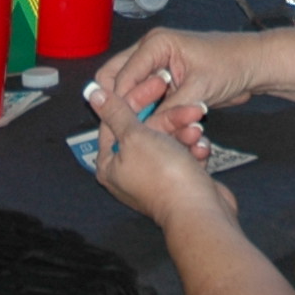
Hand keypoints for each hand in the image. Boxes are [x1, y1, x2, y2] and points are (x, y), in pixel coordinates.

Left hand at [85, 72, 236, 230]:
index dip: (137, 99)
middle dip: (170, 118)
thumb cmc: (163, 175)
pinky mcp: (178, 181)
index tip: (156, 83)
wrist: (199, 210)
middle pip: (147, 131)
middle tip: (190, 106)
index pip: (117, 122)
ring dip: (185, 133)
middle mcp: (130, 172)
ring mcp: (155, 178)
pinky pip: (184, 156)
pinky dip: (194, 149)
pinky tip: (202, 148)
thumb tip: (92, 93)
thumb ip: (116, 112)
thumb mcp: (135, 136)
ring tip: (197, 131)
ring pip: (169, 141)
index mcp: (110, 164)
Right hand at [94, 25, 259, 123]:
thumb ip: (168, 110)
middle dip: (121, 104)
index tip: (126, 126)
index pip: (122, 75)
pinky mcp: (165, 81)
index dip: (122, 103)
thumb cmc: (232, 66)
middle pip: (115, 77)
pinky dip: (150, 112)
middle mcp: (150, 51)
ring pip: (129, 90)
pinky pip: (146, 98)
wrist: (254, 66)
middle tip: (131, 127)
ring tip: (151, 127)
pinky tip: (161, 125)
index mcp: (155, 43)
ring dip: (138, 110)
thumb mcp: (199, 90)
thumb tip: (144, 130)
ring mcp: (156, 65)